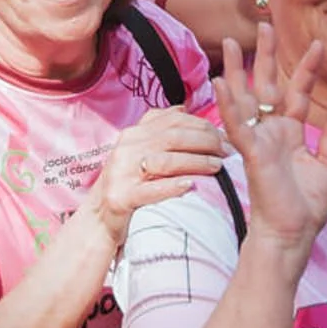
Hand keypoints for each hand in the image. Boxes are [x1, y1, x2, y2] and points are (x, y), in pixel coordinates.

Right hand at [87, 107, 224, 241]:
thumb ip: (159, 130)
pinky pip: (150, 190)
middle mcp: (126, 147)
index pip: (173, 120)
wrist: (99, 218)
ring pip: (165, 160)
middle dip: (205, 142)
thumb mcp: (139, 151)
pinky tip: (191, 185)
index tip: (225, 135)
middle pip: (173, 137)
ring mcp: (121, 172)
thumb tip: (183, 109)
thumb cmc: (128, 184)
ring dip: (196, 162)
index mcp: (134, 133)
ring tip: (217, 167)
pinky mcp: (120, 197)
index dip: (202, 125)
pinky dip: (172, 186)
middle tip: (228, 151)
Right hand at [216, 26, 326, 249]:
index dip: (307, 69)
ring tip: (231, 43)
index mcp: (290, 133)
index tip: (318, 44)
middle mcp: (272, 132)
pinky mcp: (252, 154)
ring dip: (237, 72)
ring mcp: (259, 141)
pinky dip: (229, 105)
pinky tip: (220, 84)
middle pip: (266, 86)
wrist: (292, 235)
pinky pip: (238, 126)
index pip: (298, 92)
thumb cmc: (305, 207)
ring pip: (245, 99)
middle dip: (264, 56)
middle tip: (263, 26)